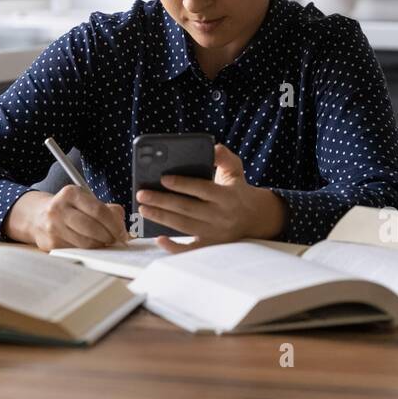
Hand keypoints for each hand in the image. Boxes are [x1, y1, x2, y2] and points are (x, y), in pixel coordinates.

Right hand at [6, 186, 128, 250]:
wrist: (37, 216)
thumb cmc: (68, 209)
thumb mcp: (84, 200)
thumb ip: (107, 209)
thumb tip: (122, 227)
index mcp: (71, 193)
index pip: (99, 211)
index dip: (114, 224)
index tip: (122, 233)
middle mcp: (59, 209)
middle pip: (93, 228)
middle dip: (109, 237)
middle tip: (116, 240)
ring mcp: (53, 227)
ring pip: (86, 243)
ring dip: (100, 246)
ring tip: (105, 243)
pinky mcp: (51, 244)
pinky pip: (77, 250)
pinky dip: (88, 251)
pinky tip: (92, 246)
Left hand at [137, 143, 286, 252]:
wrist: (256, 218)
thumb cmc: (237, 189)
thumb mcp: (235, 170)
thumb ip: (224, 157)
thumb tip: (213, 148)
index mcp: (228, 196)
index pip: (203, 189)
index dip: (183, 184)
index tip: (162, 178)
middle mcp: (222, 216)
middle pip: (188, 209)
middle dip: (162, 201)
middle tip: (142, 194)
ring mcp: (216, 233)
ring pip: (185, 227)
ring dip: (162, 218)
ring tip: (143, 209)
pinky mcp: (211, 246)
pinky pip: (191, 249)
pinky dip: (174, 247)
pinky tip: (158, 238)